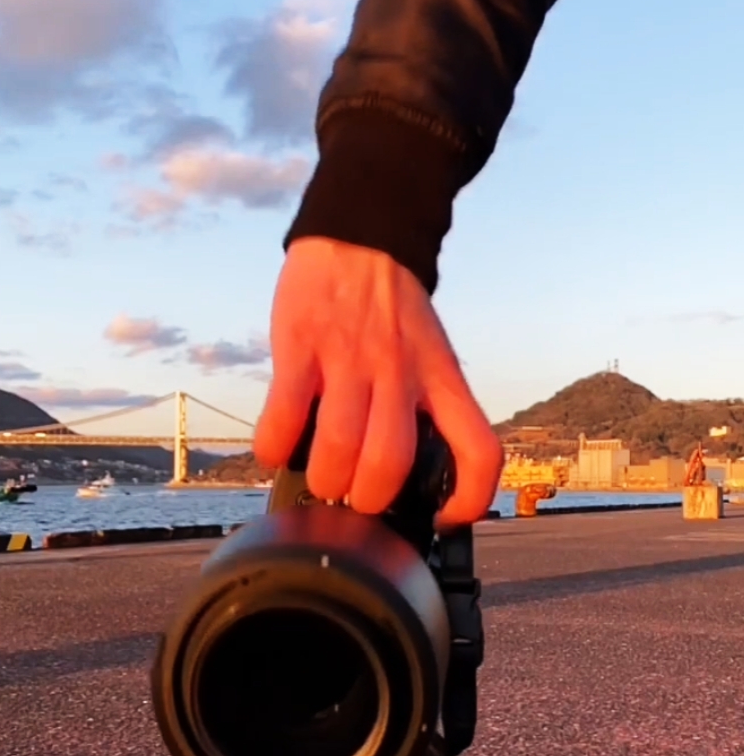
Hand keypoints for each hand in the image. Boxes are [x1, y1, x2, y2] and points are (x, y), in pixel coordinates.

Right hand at [253, 238, 502, 524]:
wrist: (359, 237)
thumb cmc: (391, 311)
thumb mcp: (429, 354)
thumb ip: (423, 405)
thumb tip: (399, 473)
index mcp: (440, 377)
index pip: (479, 449)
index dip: (469, 499)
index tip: (445, 518)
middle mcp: (399, 371)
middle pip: (389, 462)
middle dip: (367, 499)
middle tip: (355, 496)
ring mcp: (348, 358)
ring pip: (338, 447)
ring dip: (324, 479)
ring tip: (320, 477)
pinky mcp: (300, 345)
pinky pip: (284, 415)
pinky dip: (275, 448)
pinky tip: (277, 448)